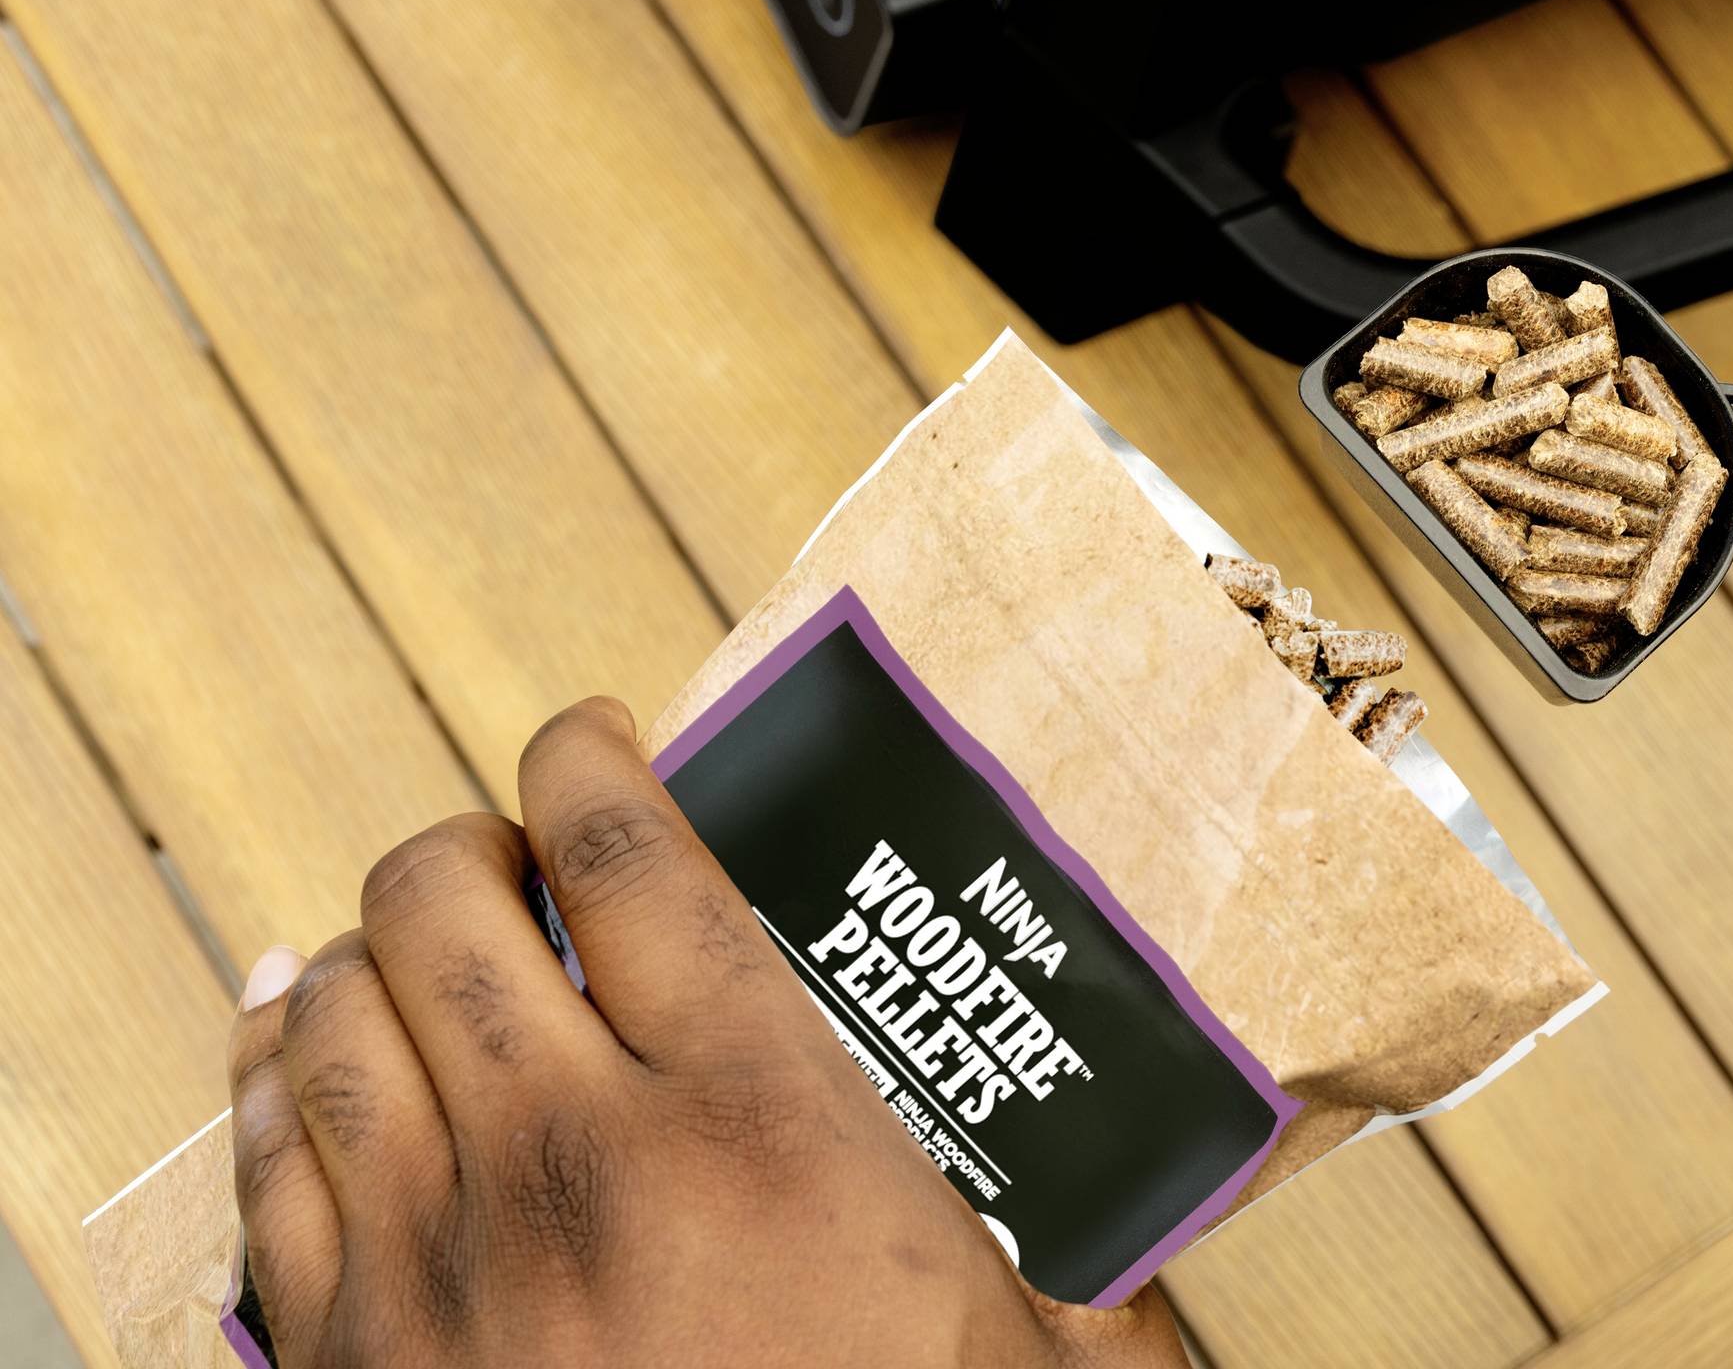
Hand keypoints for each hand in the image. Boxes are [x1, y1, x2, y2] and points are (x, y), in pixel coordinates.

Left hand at [225, 697, 1187, 1368]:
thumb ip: (1088, 1281)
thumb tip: (1161, 1222)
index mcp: (762, 1124)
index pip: (634, 854)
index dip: (594, 754)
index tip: (596, 736)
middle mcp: (576, 1159)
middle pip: (444, 900)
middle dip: (468, 838)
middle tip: (516, 850)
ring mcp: (434, 1262)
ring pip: (333, 1011)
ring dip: (366, 945)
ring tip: (413, 940)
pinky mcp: (345, 1360)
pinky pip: (261, 1162)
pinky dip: (269, 1079)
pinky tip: (302, 1054)